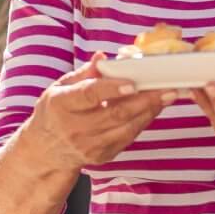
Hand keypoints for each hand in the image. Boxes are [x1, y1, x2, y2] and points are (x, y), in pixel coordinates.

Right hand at [25, 53, 173, 170]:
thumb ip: (84, 73)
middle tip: (165, 87)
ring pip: (126, 128)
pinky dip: (143, 121)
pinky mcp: (102, 156)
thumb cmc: (56, 111)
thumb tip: (102, 57)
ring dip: (150, 111)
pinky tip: (154, 108)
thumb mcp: (61, 87)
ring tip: (167, 94)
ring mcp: (89, 146)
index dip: (112, 88)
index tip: (133, 82)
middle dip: (144, 99)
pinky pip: (128, 138)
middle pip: (115, 114)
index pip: (89, 95)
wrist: (47, 149)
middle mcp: (74, 128)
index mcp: (62, 104)